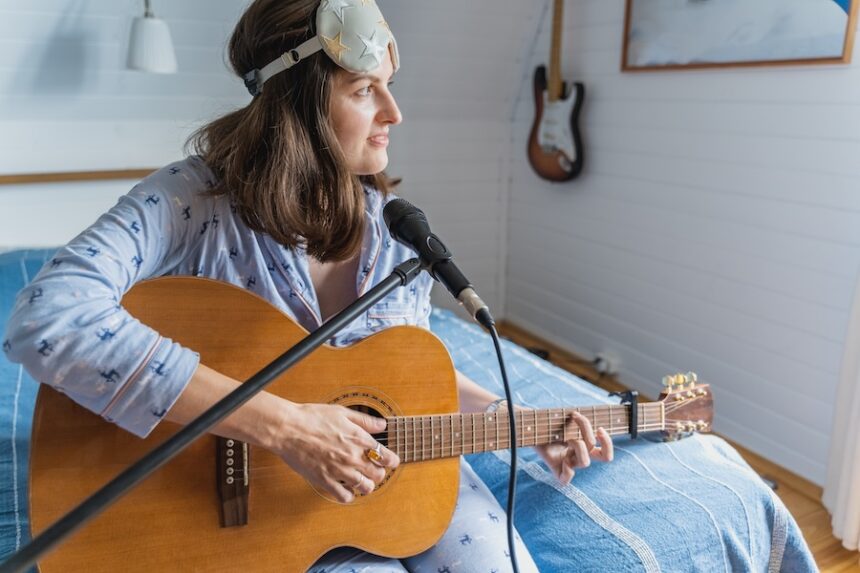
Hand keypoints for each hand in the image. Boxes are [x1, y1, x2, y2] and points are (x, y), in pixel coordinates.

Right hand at [274, 403, 399, 502]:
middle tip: (373, 471)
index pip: (386, 457)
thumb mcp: (342, 413)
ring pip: (365, 488)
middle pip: (378, 475)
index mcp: (359, 439)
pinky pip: (344, 496)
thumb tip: (382, 425)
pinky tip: (346, 490)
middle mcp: (353, 457)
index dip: (391, 461)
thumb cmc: (312, 417)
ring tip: (361, 481)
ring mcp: (339, 470)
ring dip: (366, 486)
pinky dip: (348, 496)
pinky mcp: (325, 480)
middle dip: (379, 473)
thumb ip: (365, 421)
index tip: (390, 462)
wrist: (288, 428)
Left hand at [533, 410, 612, 484]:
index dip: (607, 443)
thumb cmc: (545, 422)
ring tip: (565, 436)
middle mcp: (578, 457)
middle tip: (580, 427)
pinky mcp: (557, 472)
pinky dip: (567, 469)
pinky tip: (559, 457)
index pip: (606, 455)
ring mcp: (569, 465)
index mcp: (583, 448)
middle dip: (592, 438)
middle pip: (603, 458)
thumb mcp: (563, 418)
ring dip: (578, 445)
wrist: (527, 428)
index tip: (598, 428)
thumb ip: (575, 419)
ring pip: (586, 463)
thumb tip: (578, 414)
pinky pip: (567, 479)